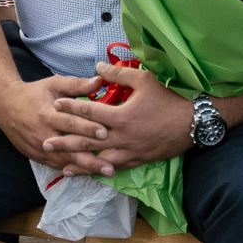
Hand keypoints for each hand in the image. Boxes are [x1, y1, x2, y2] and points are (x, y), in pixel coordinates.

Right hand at [0, 73, 112, 166]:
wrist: (5, 106)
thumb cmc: (34, 93)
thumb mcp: (53, 84)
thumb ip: (77, 85)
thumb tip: (100, 81)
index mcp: (47, 114)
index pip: (70, 123)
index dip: (87, 128)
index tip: (105, 133)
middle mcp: (43, 134)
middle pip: (70, 149)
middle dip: (91, 159)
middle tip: (110, 166)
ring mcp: (40, 149)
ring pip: (66, 162)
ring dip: (86, 168)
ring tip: (106, 172)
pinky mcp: (38, 157)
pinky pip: (59, 166)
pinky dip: (75, 169)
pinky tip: (91, 173)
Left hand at [42, 63, 195, 176]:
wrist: (196, 121)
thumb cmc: (171, 98)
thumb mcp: (144, 80)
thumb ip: (118, 74)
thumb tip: (97, 67)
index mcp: (121, 117)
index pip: (89, 113)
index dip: (71, 108)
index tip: (54, 106)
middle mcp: (123, 138)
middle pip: (88, 142)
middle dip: (66, 143)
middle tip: (46, 145)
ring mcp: (132, 152)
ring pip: (101, 161)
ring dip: (81, 165)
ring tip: (63, 170)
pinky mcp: (142, 160)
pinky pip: (119, 168)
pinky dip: (104, 172)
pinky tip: (95, 175)